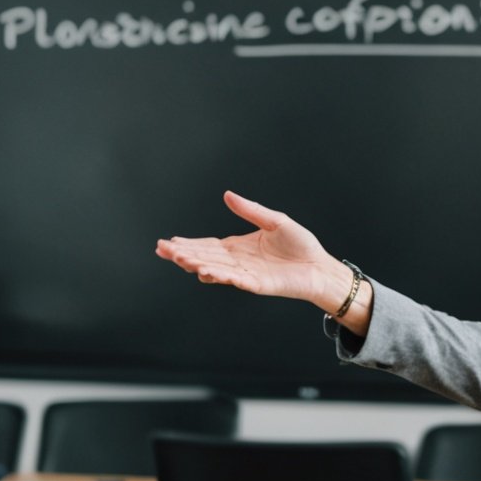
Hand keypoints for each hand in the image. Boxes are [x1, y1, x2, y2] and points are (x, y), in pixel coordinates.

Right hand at [156, 191, 348, 310]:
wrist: (320, 267)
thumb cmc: (300, 245)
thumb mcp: (275, 221)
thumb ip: (251, 210)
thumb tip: (228, 195)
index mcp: (237, 247)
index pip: (206, 245)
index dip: (187, 244)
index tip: (167, 242)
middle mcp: (237, 262)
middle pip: (204, 257)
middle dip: (182, 254)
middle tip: (161, 250)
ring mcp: (245, 274)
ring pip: (215, 269)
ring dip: (196, 264)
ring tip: (179, 259)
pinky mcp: (257, 285)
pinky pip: (235, 280)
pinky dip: (220, 276)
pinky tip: (205, 271)